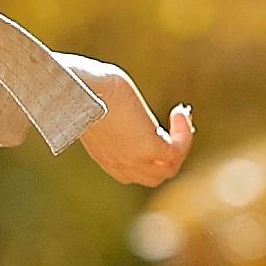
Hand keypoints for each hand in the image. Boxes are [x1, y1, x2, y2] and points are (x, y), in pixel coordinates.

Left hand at [70, 57, 193, 185]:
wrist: (82, 89)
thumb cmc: (85, 88)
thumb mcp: (100, 109)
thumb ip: (112, 114)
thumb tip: (119, 98)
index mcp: (107, 158)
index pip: (137, 172)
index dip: (152, 156)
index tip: (160, 130)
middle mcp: (121, 165)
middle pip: (156, 176)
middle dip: (170, 152)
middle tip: (176, 126)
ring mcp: (136, 159)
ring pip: (169, 169)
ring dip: (181, 143)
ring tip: (180, 117)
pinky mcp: (148, 147)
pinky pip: (177, 151)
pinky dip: (184, 133)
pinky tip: (179, 112)